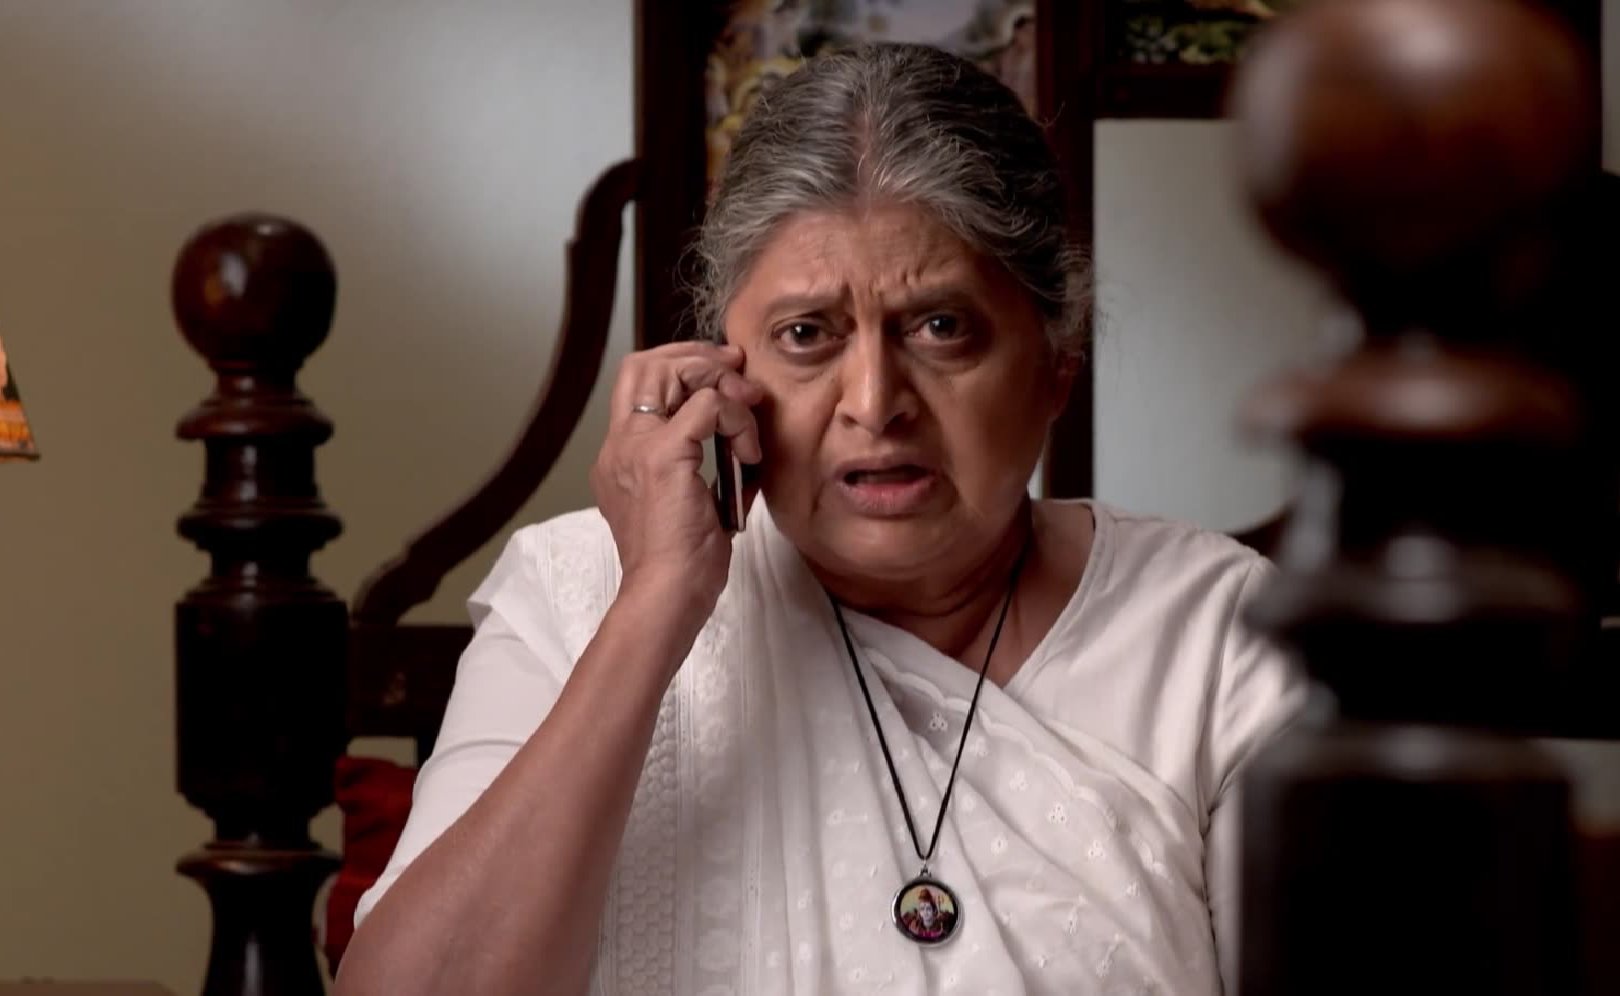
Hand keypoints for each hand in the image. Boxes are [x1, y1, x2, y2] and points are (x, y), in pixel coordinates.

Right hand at [590, 341, 763, 618]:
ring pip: (670, 371)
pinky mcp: (664, 456)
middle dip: (696, 357)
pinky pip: (708, 405)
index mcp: (620, 457)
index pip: (638, 384)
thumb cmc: (682, 566)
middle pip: (643, 363)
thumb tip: (742, 445)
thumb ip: (705, 468)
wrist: (666, 596)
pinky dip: (737, 419)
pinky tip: (749, 452)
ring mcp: (637, 447)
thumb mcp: (692, 506)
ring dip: (718, 380)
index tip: (724, 380)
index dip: (680, 368)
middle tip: (737, 371)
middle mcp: (620, 445)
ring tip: (747, 409)